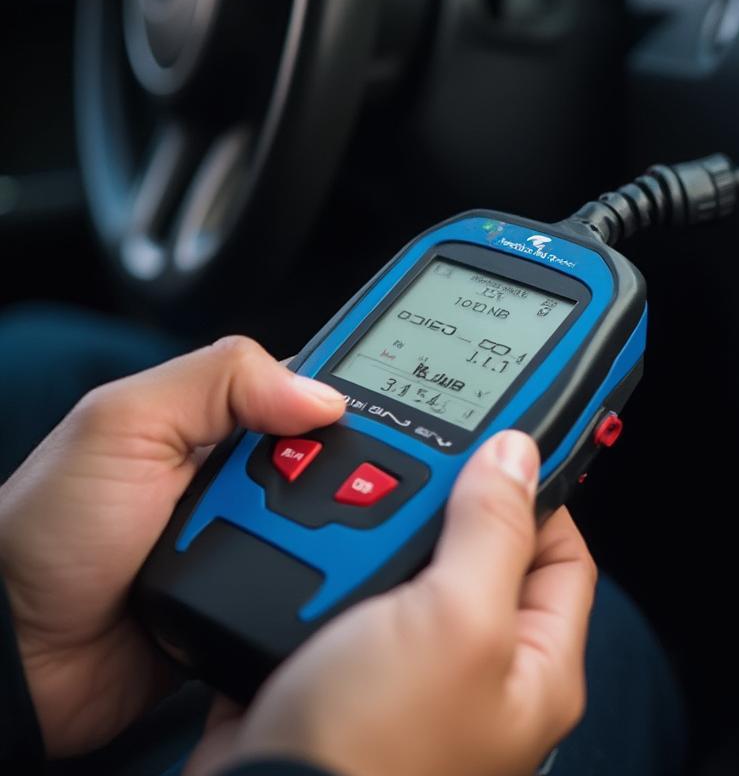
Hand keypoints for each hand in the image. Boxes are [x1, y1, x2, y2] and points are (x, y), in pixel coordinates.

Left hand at [0, 336, 346, 756]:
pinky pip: (317, 587)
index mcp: (217, 420)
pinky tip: (329, 587)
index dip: (351, 394)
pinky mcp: (257, 599)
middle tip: (315, 494)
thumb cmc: (47, 533)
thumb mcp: (125, 423)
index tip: (397, 406)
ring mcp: (252, 541)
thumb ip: (219, 381)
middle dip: (347, 476)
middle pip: (338, 461)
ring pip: (338, 528)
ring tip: (306, 546)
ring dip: (338, 538)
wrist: (18, 660)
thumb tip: (323, 395)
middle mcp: (242, 477)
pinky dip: (329, 588)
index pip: (309, 389)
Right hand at [187, 430, 596, 775]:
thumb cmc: (373, 751)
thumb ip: (493, 531)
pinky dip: (335, 559)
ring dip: (380, 530)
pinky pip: (353, 590)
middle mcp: (479, 668)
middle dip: (445, 507)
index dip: (537, 494)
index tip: (496, 444)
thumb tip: (517, 454)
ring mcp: (411, 669)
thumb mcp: (456, 619)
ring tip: (352, 502)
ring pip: (409, 565)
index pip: (562, 555)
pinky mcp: (347, 667)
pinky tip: (315, 539)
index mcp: (535, 667)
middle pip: (483, 553)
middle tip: (411, 468)